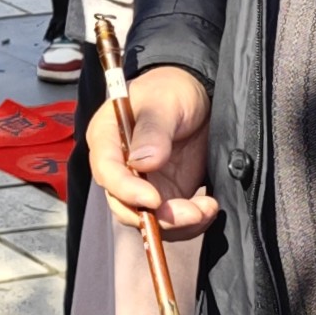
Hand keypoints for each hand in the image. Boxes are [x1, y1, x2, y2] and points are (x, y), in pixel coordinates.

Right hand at [86, 65, 219, 234]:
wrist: (197, 95)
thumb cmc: (172, 89)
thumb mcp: (163, 101)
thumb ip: (153, 130)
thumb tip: (142, 162)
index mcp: (107, 138)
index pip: (107, 171)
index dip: (126, 190)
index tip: (154, 199)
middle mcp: (119, 166)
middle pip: (123, 204)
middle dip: (155, 216)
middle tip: (191, 212)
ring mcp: (142, 183)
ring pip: (147, 219)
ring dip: (177, 224)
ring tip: (207, 208)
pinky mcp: (166, 193)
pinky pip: (171, 221)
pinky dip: (191, 222)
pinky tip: (209, 207)